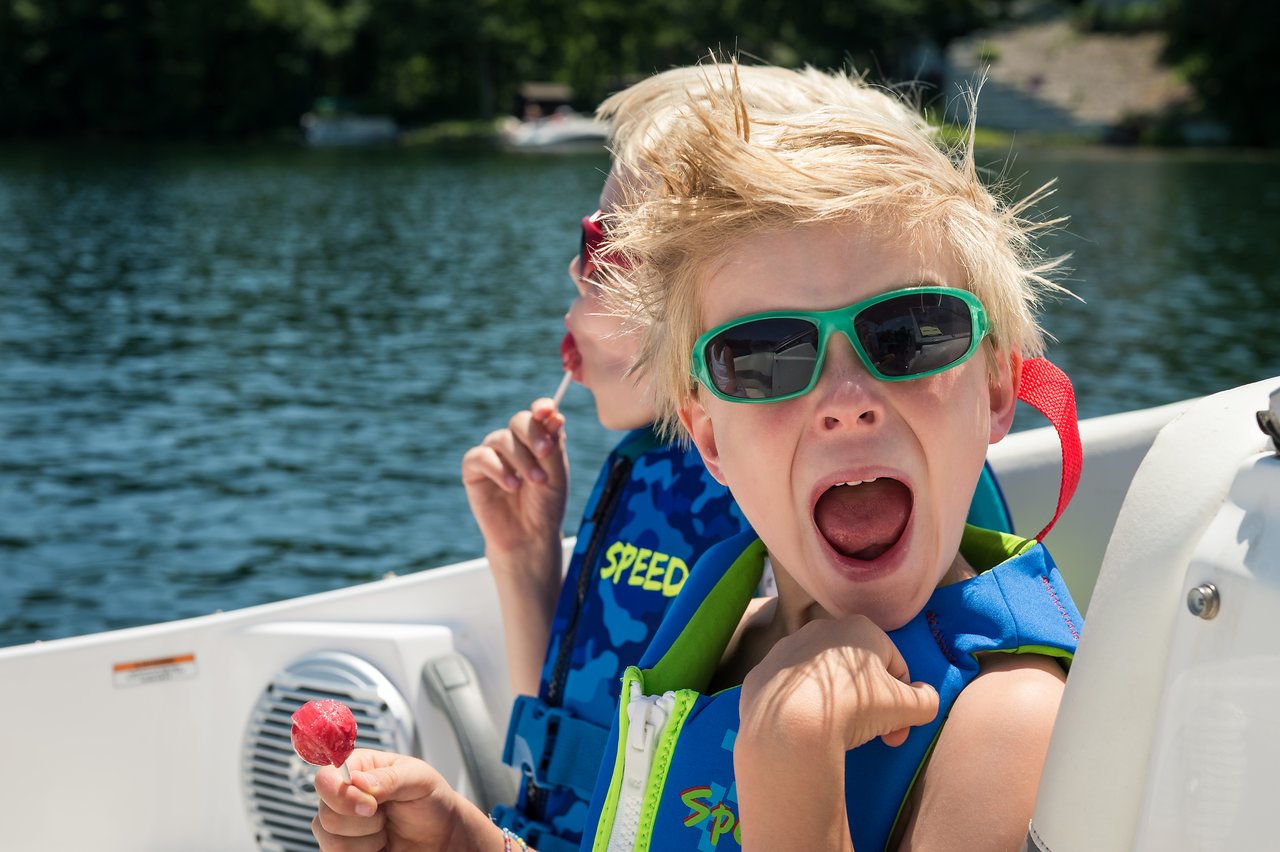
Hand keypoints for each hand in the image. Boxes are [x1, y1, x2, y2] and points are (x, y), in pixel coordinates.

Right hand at [311, 749, 496, 851]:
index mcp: (358, 768)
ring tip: (386, 829)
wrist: (442, 836)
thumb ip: (390, 778)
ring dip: (367, 840)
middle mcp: (343, 796)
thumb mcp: (419, 779)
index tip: (371, 805)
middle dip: (363, 821)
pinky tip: (380, 845)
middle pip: (325, 813)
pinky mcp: (344, 849)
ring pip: (330, 839)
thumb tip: (358, 781)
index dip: (342, 795)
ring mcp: (341, 826)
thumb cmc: (430, 801)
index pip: (326, 778)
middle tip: (387, 815)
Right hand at [462, 397, 568, 561]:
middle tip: (545, 453)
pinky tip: (512, 486)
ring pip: (501, 439)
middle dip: (533, 435)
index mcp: (538, 439)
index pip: (538, 413)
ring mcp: (493, 454)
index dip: (541, 407)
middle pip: (519, 420)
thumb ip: (554, 447)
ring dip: (521, 459)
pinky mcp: (474, 469)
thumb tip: (555, 415)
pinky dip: (498, 469)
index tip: (546, 411)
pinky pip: (480, 456)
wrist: (530, 536)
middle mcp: (515, 442)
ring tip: (535, 482)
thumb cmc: (546, 506)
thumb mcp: (556, 476)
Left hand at [739, 615, 938, 752]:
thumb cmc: (856, 707)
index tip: (899, 731)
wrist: (792, 723)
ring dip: (836, 703)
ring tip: (838, 734)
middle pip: (857, 671)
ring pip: (822, 679)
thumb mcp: (908, 708)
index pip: (894, 664)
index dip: (903, 701)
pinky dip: (800, 708)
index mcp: (859, 628)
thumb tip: (927, 696)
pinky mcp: (761, 674)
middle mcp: (820, 629)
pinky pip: (789, 692)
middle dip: (871, 704)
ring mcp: (786, 650)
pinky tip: (805, 730)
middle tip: (876, 737)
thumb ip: (927, 701)